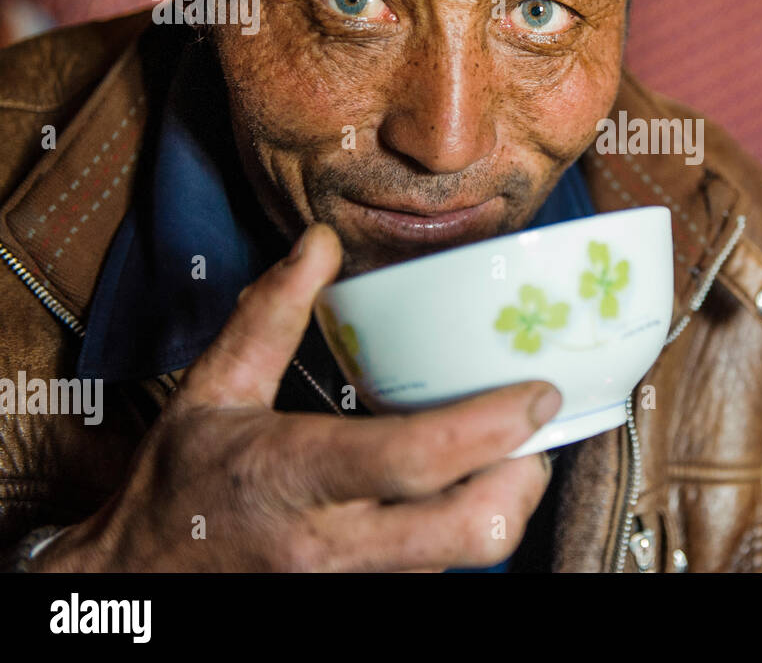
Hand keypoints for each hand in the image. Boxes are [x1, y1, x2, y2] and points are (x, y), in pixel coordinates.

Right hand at [34, 222, 559, 571]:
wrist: (138, 582)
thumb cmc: (176, 489)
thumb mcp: (212, 392)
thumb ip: (269, 317)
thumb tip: (318, 244)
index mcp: (296, 477)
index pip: (416, 458)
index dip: (493, 425)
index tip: (539, 391)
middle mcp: (333, 543)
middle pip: (470, 529)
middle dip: (523, 479)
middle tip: (533, 431)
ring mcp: (353, 584)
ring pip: (465, 557)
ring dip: (501, 504)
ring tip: (504, 455)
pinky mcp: (364, 601)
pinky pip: (438, 571)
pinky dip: (462, 530)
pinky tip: (455, 492)